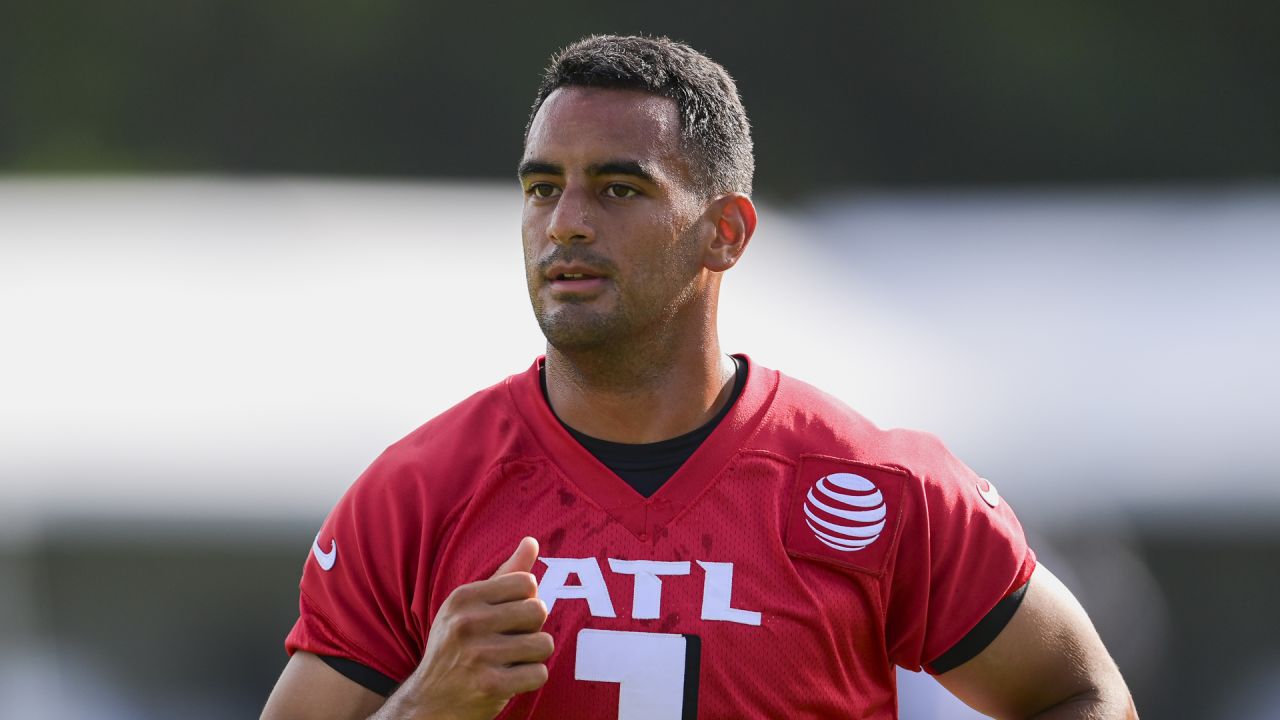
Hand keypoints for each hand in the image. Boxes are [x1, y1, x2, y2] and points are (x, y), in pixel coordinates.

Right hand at [377, 537, 552, 719]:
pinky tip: (510, 679)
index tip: (508, 617)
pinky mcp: (491, 685)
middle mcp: (468, 623)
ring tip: (512, 660)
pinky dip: (531, 678)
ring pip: (544, 644)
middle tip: (512, 640)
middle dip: (532, 628)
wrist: (428, 702)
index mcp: (463, 597)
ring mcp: (479, 655)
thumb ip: (504, 574)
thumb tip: (532, 541)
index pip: (526, 583)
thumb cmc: (455, 648)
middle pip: (538, 610)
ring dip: (534, 655)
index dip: (525, 600)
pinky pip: (539, 673)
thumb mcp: (469, 607)